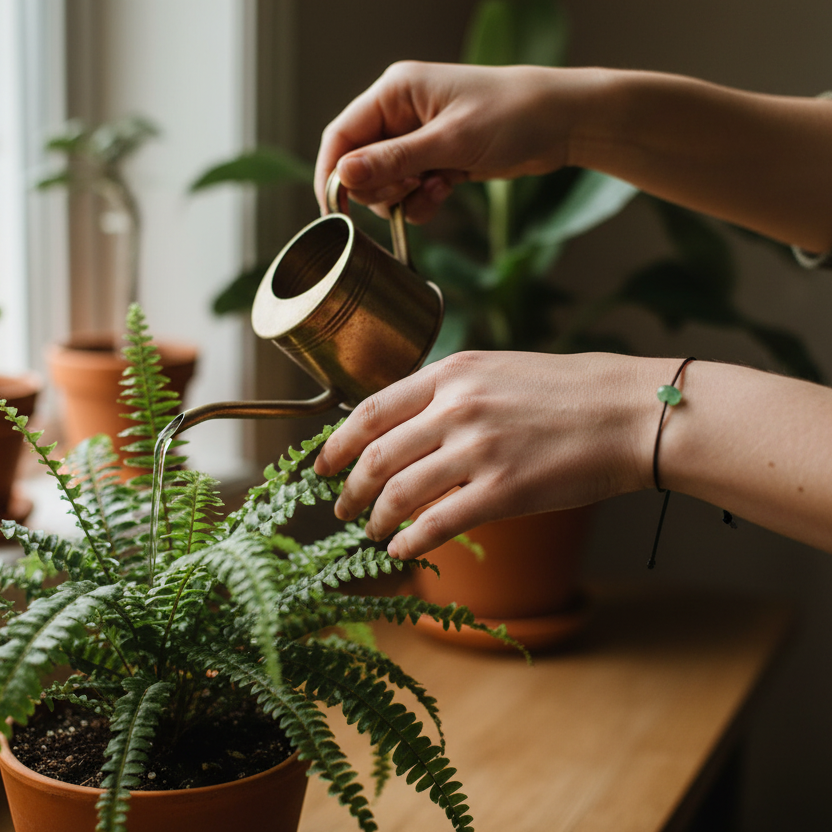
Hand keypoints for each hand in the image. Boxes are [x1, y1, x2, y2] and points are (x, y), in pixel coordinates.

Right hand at [314, 62, 593, 223]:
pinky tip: (446, 191)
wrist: (560, 123)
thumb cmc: (511, 116)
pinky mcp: (435, 159)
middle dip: (380, 188)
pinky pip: (410, 191)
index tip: (334, 210)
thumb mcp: (449, 142)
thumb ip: (394, 160)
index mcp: (395, 92)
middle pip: (360, 164)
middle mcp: (400, 113)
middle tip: (411, 190)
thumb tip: (343, 175)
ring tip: (437, 189)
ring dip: (404, 198)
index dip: (332, 173)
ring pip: (385, 183)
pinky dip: (422, 201)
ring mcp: (418, 138)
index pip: (341, 135)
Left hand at [314, 351, 661, 558]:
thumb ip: (447, 393)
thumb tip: (401, 426)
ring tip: (370, 530)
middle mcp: (457, 407)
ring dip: (374, 518)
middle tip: (339, 507)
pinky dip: (408, 540)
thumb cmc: (566, 392)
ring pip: (398, 492)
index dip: (336, 444)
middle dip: (347, 488)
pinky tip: (401, 548)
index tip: (322, 466)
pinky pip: (437, 523)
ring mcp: (479, 449)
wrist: (628, 412)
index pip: (370, 411)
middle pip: (376, 455)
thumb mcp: (497, 371)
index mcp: (452, 373)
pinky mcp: (504, 491)